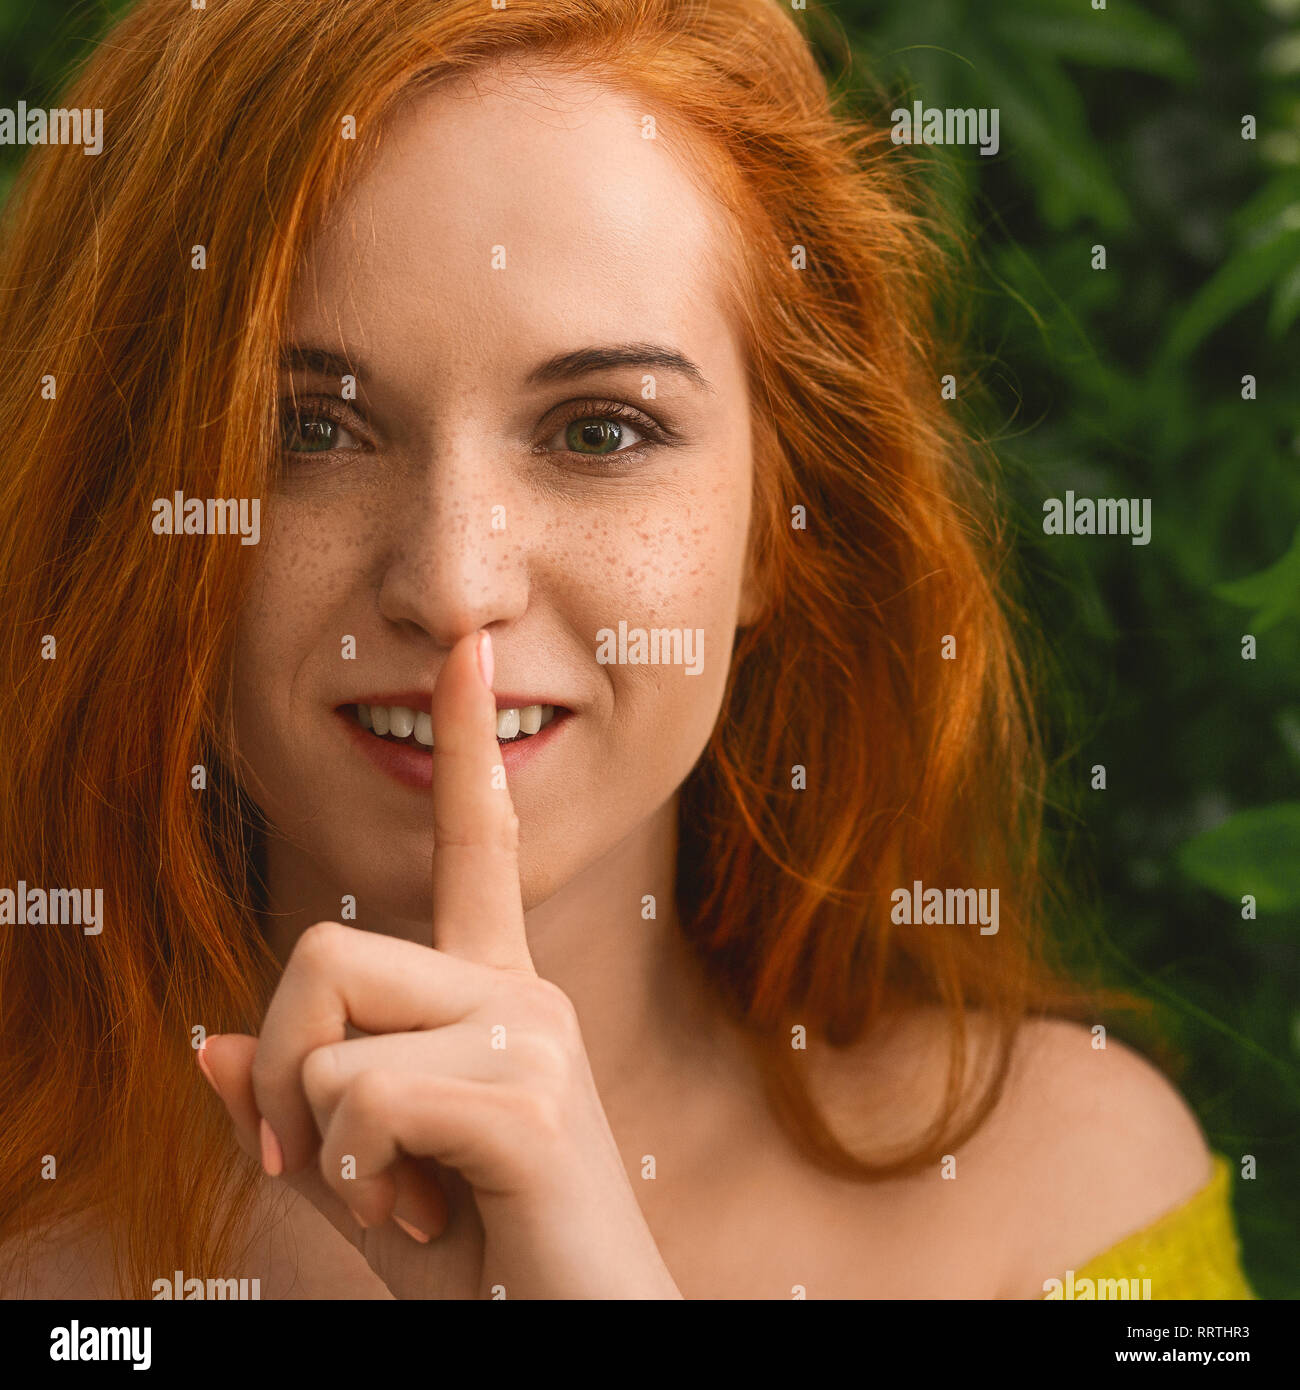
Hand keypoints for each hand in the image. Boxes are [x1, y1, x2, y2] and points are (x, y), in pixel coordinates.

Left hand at [199, 630, 681, 1298]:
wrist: (579, 1341)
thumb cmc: (480, 1264)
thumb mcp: (361, 1182)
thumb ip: (293, 1108)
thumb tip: (206, 1040)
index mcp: (491, 990)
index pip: (476, 842)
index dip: (468, 744)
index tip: (472, 646)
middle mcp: (520, 988)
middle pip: (321, 950)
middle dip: (279, 1072)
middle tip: (330, 1163)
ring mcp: (532, 1036)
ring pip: (324, 1034)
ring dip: (317, 1142)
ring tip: (399, 1199)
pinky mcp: (529, 1100)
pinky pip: (361, 1105)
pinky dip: (354, 1183)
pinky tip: (425, 1221)